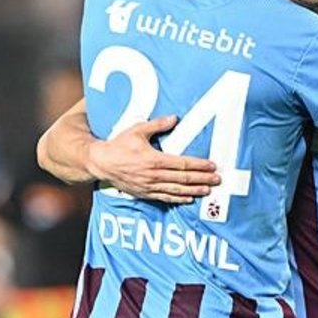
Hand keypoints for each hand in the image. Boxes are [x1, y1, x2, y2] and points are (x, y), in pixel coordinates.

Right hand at [87, 115, 220, 203]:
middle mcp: (153, 175)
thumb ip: (157, 124)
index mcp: (153, 159)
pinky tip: (188, 199)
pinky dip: (178, 199)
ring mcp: (149, 186)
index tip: (212, 166)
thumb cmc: (119, 144)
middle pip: (183, 178)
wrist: (100, 162)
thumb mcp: (137, 129)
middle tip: (217, 180)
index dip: (199, 166)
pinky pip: (164, 198)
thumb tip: (175, 118)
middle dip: (202, 179)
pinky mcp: (144, 193)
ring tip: (208, 191)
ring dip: (194, 191)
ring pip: (176, 190)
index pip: (182, 164)